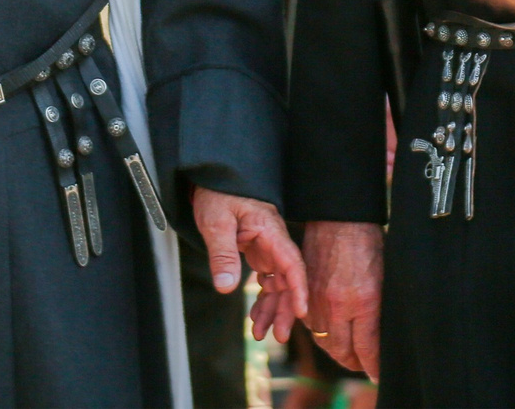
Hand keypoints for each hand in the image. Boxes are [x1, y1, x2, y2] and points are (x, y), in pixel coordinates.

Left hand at [191, 188, 305, 342]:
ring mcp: (267, 247)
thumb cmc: (218, 192)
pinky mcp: (258, 251)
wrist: (213, 178)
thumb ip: (222, 254)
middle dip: (285, 309)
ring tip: (262, 334)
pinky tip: (257, 317)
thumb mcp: (216, 222)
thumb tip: (226, 288)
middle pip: (288, 279)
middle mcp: (273, 241)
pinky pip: (266, 280)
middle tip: (278, 335)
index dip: (299, 289)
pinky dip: (262, 300)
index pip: (292, 263)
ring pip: (277, 283)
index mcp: (270, 231)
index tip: (300, 312)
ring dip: (272, 309)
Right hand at [303, 219, 383, 378]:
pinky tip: (331, 331)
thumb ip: (380, 310)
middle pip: (343, 352)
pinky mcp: (305, 292)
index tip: (379, 375)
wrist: (339, 217)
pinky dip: (321, 332)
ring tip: (349, 353)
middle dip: (355, 363)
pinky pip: (310, 324)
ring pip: (324, 341)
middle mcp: (338, 306)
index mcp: (364, 303)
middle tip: (364, 365)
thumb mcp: (384, 278)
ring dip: (337, 351)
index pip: (368, 351)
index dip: (374, 368)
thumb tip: (381, 336)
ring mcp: (318, 300)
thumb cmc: (368, 242)